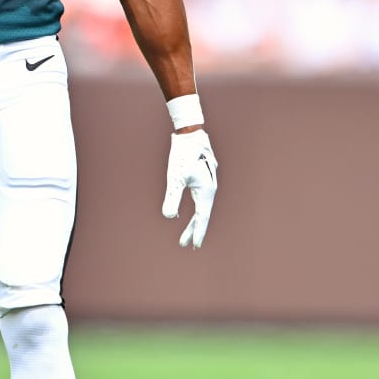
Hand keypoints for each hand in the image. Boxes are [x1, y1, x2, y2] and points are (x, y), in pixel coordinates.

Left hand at [161, 129, 216, 248]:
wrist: (190, 132)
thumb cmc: (183, 154)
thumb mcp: (176, 177)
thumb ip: (173, 197)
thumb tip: (169, 216)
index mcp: (206, 191)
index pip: (202, 217)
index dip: (198, 232)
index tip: (195, 246)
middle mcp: (210, 189)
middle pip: (202, 214)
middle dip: (193, 230)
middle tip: (184, 245)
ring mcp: (207, 182)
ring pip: (201, 207)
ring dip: (193, 221)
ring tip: (185, 235)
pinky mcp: (202, 177)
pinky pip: (199, 199)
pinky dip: (194, 209)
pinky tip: (187, 213)